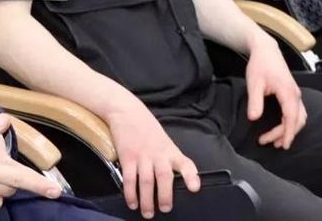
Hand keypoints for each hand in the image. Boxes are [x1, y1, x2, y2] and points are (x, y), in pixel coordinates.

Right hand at [106, 97, 200, 217]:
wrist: (127, 111)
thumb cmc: (146, 128)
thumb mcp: (164, 141)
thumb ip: (168, 158)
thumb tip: (171, 181)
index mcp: (170, 150)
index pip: (185, 163)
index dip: (191, 176)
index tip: (194, 188)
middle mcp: (158, 154)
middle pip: (164, 177)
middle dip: (165, 195)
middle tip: (165, 209)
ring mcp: (142, 156)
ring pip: (147, 182)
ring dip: (147, 200)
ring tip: (148, 213)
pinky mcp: (127, 157)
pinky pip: (130, 179)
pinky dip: (131, 193)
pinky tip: (132, 202)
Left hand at [244, 33, 306, 149]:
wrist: (266, 50)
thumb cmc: (260, 64)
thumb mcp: (254, 82)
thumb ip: (255, 101)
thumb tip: (254, 118)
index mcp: (288, 92)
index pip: (291, 117)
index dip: (287, 133)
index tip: (282, 145)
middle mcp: (295, 94)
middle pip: (297, 120)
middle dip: (285, 134)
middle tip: (270, 142)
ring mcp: (296, 94)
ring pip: (300, 117)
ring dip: (290, 130)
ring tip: (277, 141)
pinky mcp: (293, 93)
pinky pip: (297, 112)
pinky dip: (292, 123)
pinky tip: (282, 128)